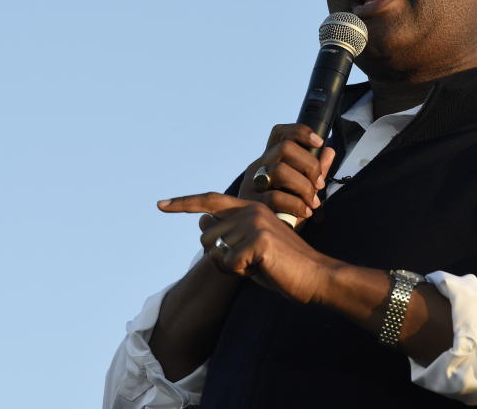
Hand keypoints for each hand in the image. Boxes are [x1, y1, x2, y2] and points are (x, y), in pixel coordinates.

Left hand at [157, 192, 340, 304]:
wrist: (315, 276)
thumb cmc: (282, 266)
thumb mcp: (251, 248)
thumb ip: (228, 234)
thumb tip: (201, 221)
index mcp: (250, 207)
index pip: (210, 200)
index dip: (183, 203)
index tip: (160, 204)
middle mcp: (250, 209)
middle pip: (206, 236)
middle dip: (220, 257)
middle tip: (248, 263)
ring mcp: (254, 222)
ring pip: (215, 251)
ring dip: (231, 267)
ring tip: (257, 265)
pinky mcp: (258, 239)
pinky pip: (228, 263)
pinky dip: (240, 274)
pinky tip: (262, 269)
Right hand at [237, 124, 335, 220]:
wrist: (267, 237)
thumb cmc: (286, 210)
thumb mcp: (302, 188)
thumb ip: (315, 171)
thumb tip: (329, 151)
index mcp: (269, 159)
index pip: (280, 133)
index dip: (300, 131)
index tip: (319, 142)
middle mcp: (258, 166)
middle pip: (285, 147)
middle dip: (310, 164)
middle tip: (320, 184)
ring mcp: (252, 183)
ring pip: (280, 171)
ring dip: (304, 187)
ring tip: (313, 202)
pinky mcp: (251, 203)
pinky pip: (276, 197)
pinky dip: (297, 205)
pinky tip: (305, 213)